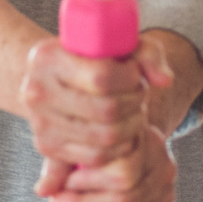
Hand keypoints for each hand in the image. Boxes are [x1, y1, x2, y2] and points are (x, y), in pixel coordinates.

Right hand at [20, 36, 152, 169]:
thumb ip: (147, 54)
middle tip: (138, 95)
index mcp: (47, 57)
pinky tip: (124, 131)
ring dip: (132, 126)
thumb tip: (165, 81)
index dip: (130, 78)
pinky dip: (119, 147)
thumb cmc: (90, 58)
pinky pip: (96, 157)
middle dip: (135, 103)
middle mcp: (36, 91)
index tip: (134, 73)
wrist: (52, 79)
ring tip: (133, 112)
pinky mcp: (47, 147)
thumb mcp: (116, 44)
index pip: (101, 76)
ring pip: (105, 137)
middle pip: (106, 110)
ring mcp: (40, 122)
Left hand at [42, 123, 176, 201]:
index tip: (64, 184)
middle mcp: (165, 173)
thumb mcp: (79, 143)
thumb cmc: (97, 142)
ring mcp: (165, 201)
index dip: (90, 184)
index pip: (123, 173)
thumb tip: (42, 190)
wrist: (126, 145)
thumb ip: (61, 163)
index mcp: (150, 144)